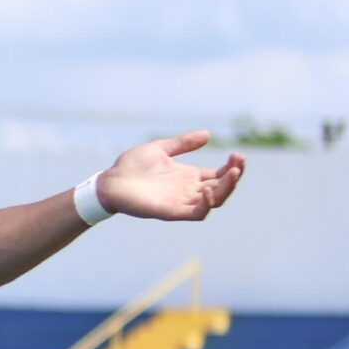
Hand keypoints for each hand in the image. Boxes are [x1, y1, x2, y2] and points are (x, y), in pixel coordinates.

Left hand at [95, 132, 245, 221]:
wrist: (109, 182)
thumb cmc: (131, 166)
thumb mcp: (160, 148)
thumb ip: (183, 143)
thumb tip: (208, 134)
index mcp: (189, 176)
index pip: (219, 174)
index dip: (232, 166)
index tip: (238, 155)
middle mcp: (189, 190)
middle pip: (222, 187)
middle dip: (234, 175)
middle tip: (239, 160)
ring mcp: (182, 201)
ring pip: (215, 200)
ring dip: (227, 188)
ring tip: (232, 172)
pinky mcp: (171, 211)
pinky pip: (197, 213)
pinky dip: (206, 204)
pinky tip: (208, 190)